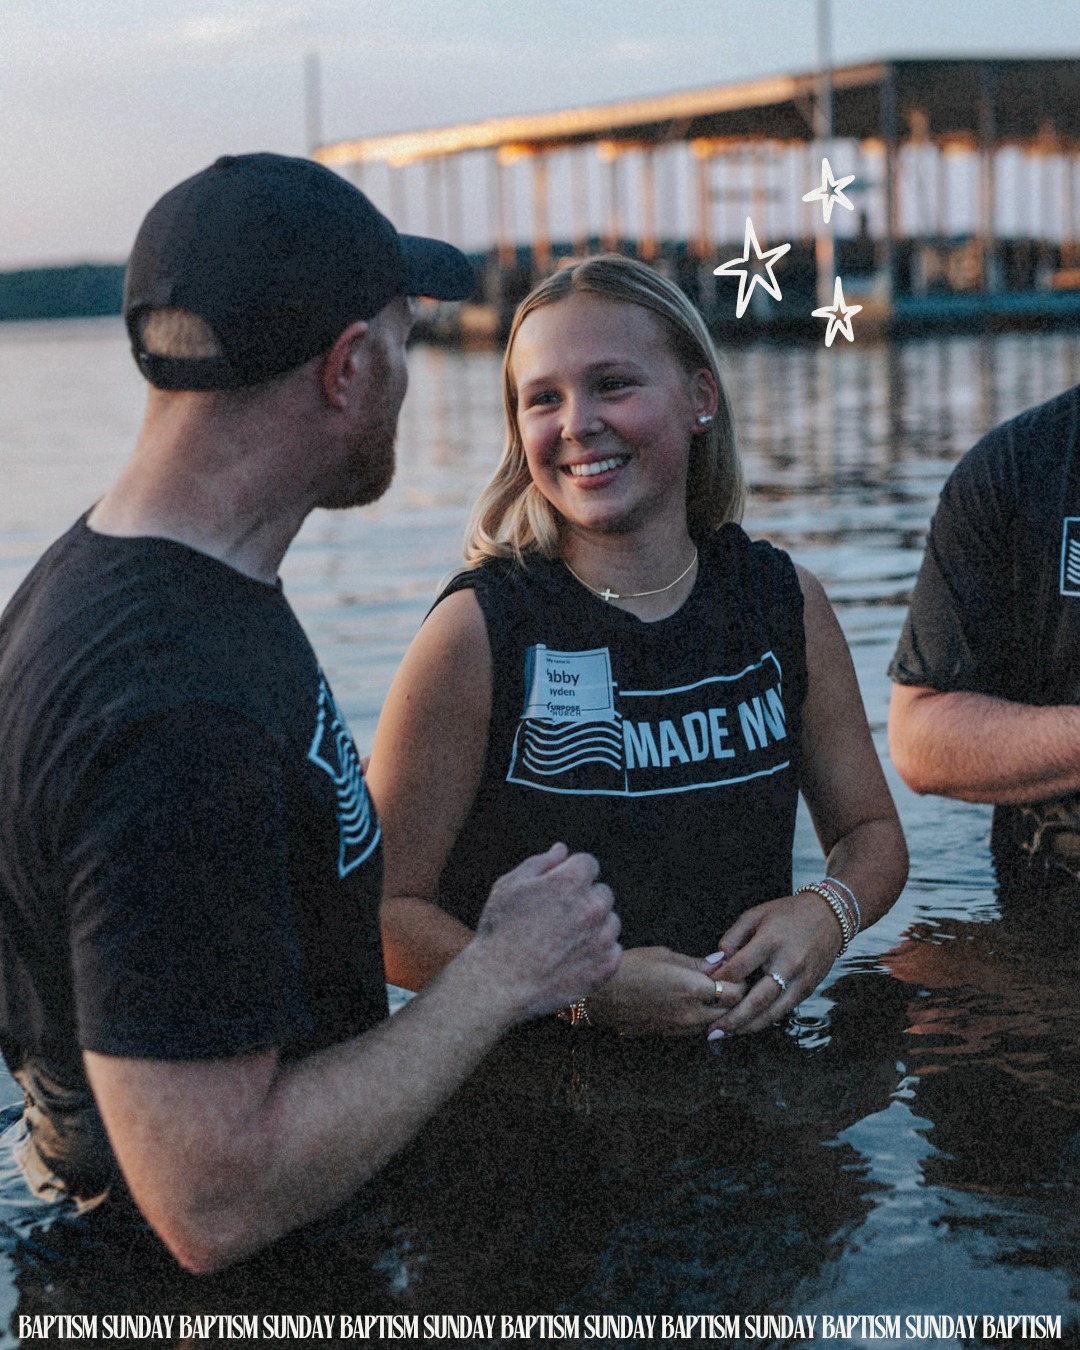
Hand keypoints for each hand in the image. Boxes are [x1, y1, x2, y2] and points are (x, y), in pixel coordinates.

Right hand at [473, 842, 621, 1018]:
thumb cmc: (499, 930)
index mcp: (572, 881)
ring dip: (593, 927)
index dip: (569, 875)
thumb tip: (562, 850)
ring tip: (560, 943)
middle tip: (554, 920)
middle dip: (584, 899)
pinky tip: (571, 960)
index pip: (588, 864)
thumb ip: (540, 863)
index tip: (552, 892)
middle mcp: (594, 906)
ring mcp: (603, 938)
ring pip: (610, 922)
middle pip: (602, 892)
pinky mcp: (606, 966)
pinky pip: (613, 951)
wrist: (499, 984)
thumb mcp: (509, 886)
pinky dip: (597, 953)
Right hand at [587, 946, 746, 1036]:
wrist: (600, 995)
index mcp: (692, 989)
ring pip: (716, 1025)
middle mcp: (691, 1013)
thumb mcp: (665, 955)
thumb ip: (697, 963)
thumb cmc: (630, 967)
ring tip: (719, 994)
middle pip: (730, 1012)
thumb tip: (719, 963)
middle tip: (734, 984)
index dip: (740, 981)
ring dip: (722, 1012)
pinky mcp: (670, 1034)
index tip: (738, 971)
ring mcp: (680, 1028)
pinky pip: (698, 1030)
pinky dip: (705, 1019)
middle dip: (736, 999)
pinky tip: (699, 1006)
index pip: (735, 992)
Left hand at [706, 893, 842, 1036]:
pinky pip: (784, 1011)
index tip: (705, 989)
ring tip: (726, 1034)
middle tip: (712, 1031)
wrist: (829, 917)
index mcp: (771, 941)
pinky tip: (748, 1025)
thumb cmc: (788, 914)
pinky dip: (765, 1020)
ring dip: (748, 1026)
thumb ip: (733, 937)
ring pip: (772, 1012)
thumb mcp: (756, 915)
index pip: (739, 968)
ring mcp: (801, 980)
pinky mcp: (808, 989)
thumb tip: (718, 962)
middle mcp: (788, 964)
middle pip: (757, 999)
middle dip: (733, 1018)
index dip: (719, 981)